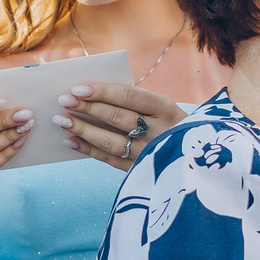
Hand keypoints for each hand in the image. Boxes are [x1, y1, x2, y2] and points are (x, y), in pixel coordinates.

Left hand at [55, 81, 186, 165]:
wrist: (197, 159)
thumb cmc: (169, 125)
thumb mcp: (162, 110)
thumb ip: (135, 103)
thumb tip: (91, 95)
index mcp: (166, 109)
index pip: (129, 96)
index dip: (102, 92)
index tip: (77, 88)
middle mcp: (160, 131)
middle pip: (117, 118)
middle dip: (87, 109)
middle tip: (63, 101)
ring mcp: (151, 154)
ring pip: (111, 141)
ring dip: (83, 130)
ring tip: (61, 121)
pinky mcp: (142, 171)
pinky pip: (110, 159)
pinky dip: (88, 150)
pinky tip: (70, 142)